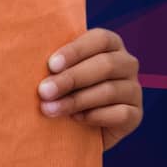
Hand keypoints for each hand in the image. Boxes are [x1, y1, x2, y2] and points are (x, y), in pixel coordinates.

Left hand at [36, 28, 142, 150]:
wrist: (74, 127)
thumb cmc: (60, 89)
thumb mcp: (57, 72)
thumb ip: (53, 64)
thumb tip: (29, 58)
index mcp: (110, 44)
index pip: (100, 39)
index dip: (76, 51)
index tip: (51, 65)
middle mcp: (127, 63)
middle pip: (105, 65)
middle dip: (71, 79)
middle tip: (44, 91)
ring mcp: (134, 89)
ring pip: (110, 90)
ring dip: (76, 101)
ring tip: (50, 109)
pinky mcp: (136, 115)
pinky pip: (120, 114)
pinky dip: (95, 117)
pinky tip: (76, 119)